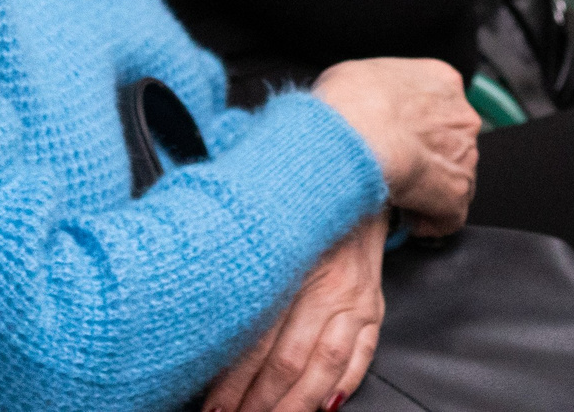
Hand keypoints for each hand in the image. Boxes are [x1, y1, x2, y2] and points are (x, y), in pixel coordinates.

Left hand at [203, 212, 388, 411]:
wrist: (355, 184)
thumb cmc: (294, 211)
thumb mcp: (262, 231)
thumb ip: (237, 272)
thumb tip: (200, 322)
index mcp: (289, 265)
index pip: (255, 337)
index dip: (233, 379)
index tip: (213, 406)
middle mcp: (325, 287)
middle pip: (289, 358)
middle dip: (261, 401)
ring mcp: (354, 301)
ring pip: (326, 365)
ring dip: (298, 403)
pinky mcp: (374, 309)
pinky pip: (362, 355)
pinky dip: (344, 384)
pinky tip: (326, 407)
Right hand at [312, 58, 477, 236]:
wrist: (354, 133)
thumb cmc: (348, 102)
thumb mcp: (354, 74)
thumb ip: (373, 91)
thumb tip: (360, 107)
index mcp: (440, 79)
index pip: (438, 105)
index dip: (416, 127)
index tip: (398, 139)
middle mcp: (460, 114)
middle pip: (450, 142)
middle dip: (424, 159)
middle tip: (394, 168)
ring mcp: (465, 154)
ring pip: (453, 178)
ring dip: (427, 190)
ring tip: (395, 195)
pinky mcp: (456, 192)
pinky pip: (448, 215)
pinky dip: (428, 221)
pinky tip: (403, 216)